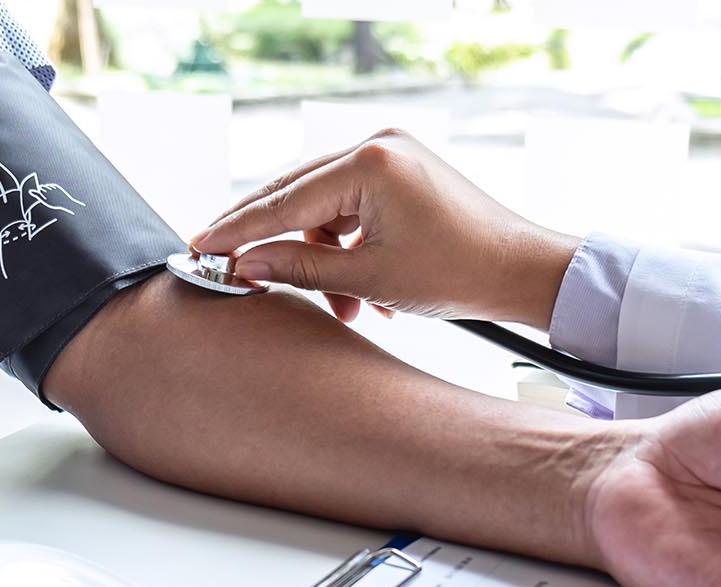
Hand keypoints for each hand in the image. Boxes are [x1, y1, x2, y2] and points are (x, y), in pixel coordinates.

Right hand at [190, 130, 578, 326]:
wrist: (520, 270)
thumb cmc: (457, 273)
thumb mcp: (368, 278)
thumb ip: (298, 268)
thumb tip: (245, 266)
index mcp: (370, 161)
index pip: (284, 199)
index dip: (237, 230)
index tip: (200, 248)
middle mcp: (378, 144)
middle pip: (297, 194)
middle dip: (269, 241)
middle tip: (225, 265)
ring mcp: (391, 154)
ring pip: (324, 207)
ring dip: (321, 258)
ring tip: (342, 308)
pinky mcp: (401, 171)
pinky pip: (352, 208)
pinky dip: (347, 248)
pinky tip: (360, 292)